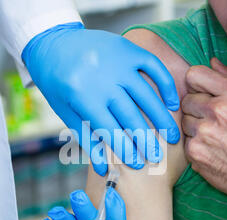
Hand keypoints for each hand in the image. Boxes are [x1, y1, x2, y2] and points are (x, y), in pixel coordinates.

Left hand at [23, 23, 180, 175]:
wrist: (53, 43)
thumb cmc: (58, 83)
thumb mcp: (66, 112)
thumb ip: (87, 138)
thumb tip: (103, 170)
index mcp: (82, 96)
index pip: (109, 130)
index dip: (125, 150)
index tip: (137, 164)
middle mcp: (102, 78)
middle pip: (131, 115)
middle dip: (146, 140)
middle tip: (157, 158)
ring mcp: (117, 61)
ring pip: (146, 94)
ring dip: (161, 118)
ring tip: (173, 137)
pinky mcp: (128, 48)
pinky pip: (154, 67)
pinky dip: (166, 85)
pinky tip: (172, 104)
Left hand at [181, 58, 226, 214]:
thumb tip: (212, 63)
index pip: (193, 74)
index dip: (197, 84)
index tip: (204, 93)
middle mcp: (218, 110)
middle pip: (186, 99)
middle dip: (197, 108)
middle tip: (214, 120)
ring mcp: (204, 132)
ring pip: (184, 120)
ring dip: (195, 127)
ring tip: (216, 136)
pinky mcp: (195, 152)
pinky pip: (185, 140)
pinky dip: (195, 145)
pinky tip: (213, 149)